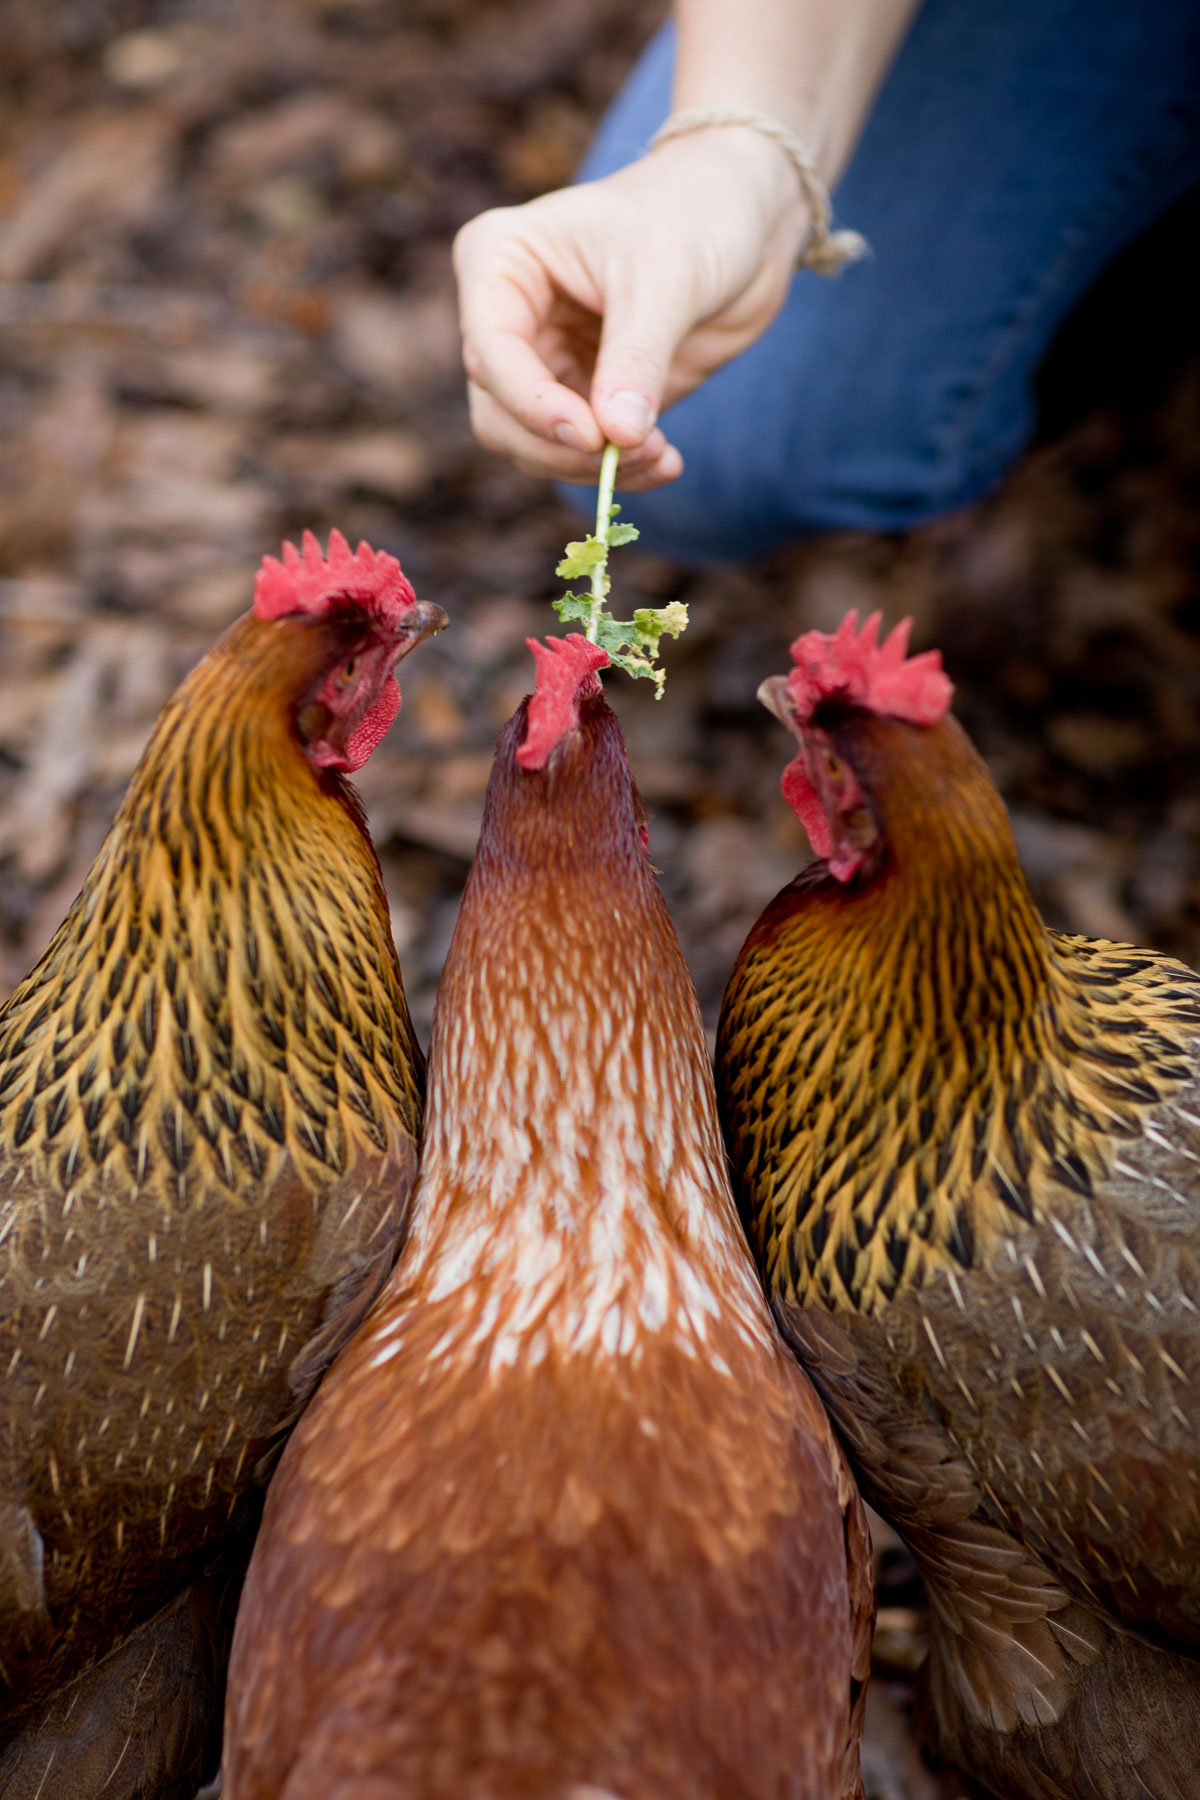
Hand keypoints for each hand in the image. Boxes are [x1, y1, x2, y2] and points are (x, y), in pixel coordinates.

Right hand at [453, 128, 809, 489]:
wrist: (741, 217)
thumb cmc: (693, 213)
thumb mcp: (666, 279)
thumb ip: (637, 360)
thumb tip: (618, 438)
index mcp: (499, 263)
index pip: (491, 353)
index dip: (534, 405)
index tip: (593, 437)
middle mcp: (507, 319)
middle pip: (500, 414)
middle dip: (564, 448)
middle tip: (635, 453)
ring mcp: (542, 362)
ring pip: (534, 447)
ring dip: (593, 469)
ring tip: (661, 458)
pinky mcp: (583, 396)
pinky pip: (581, 454)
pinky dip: (620, 469)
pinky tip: (666, 462)